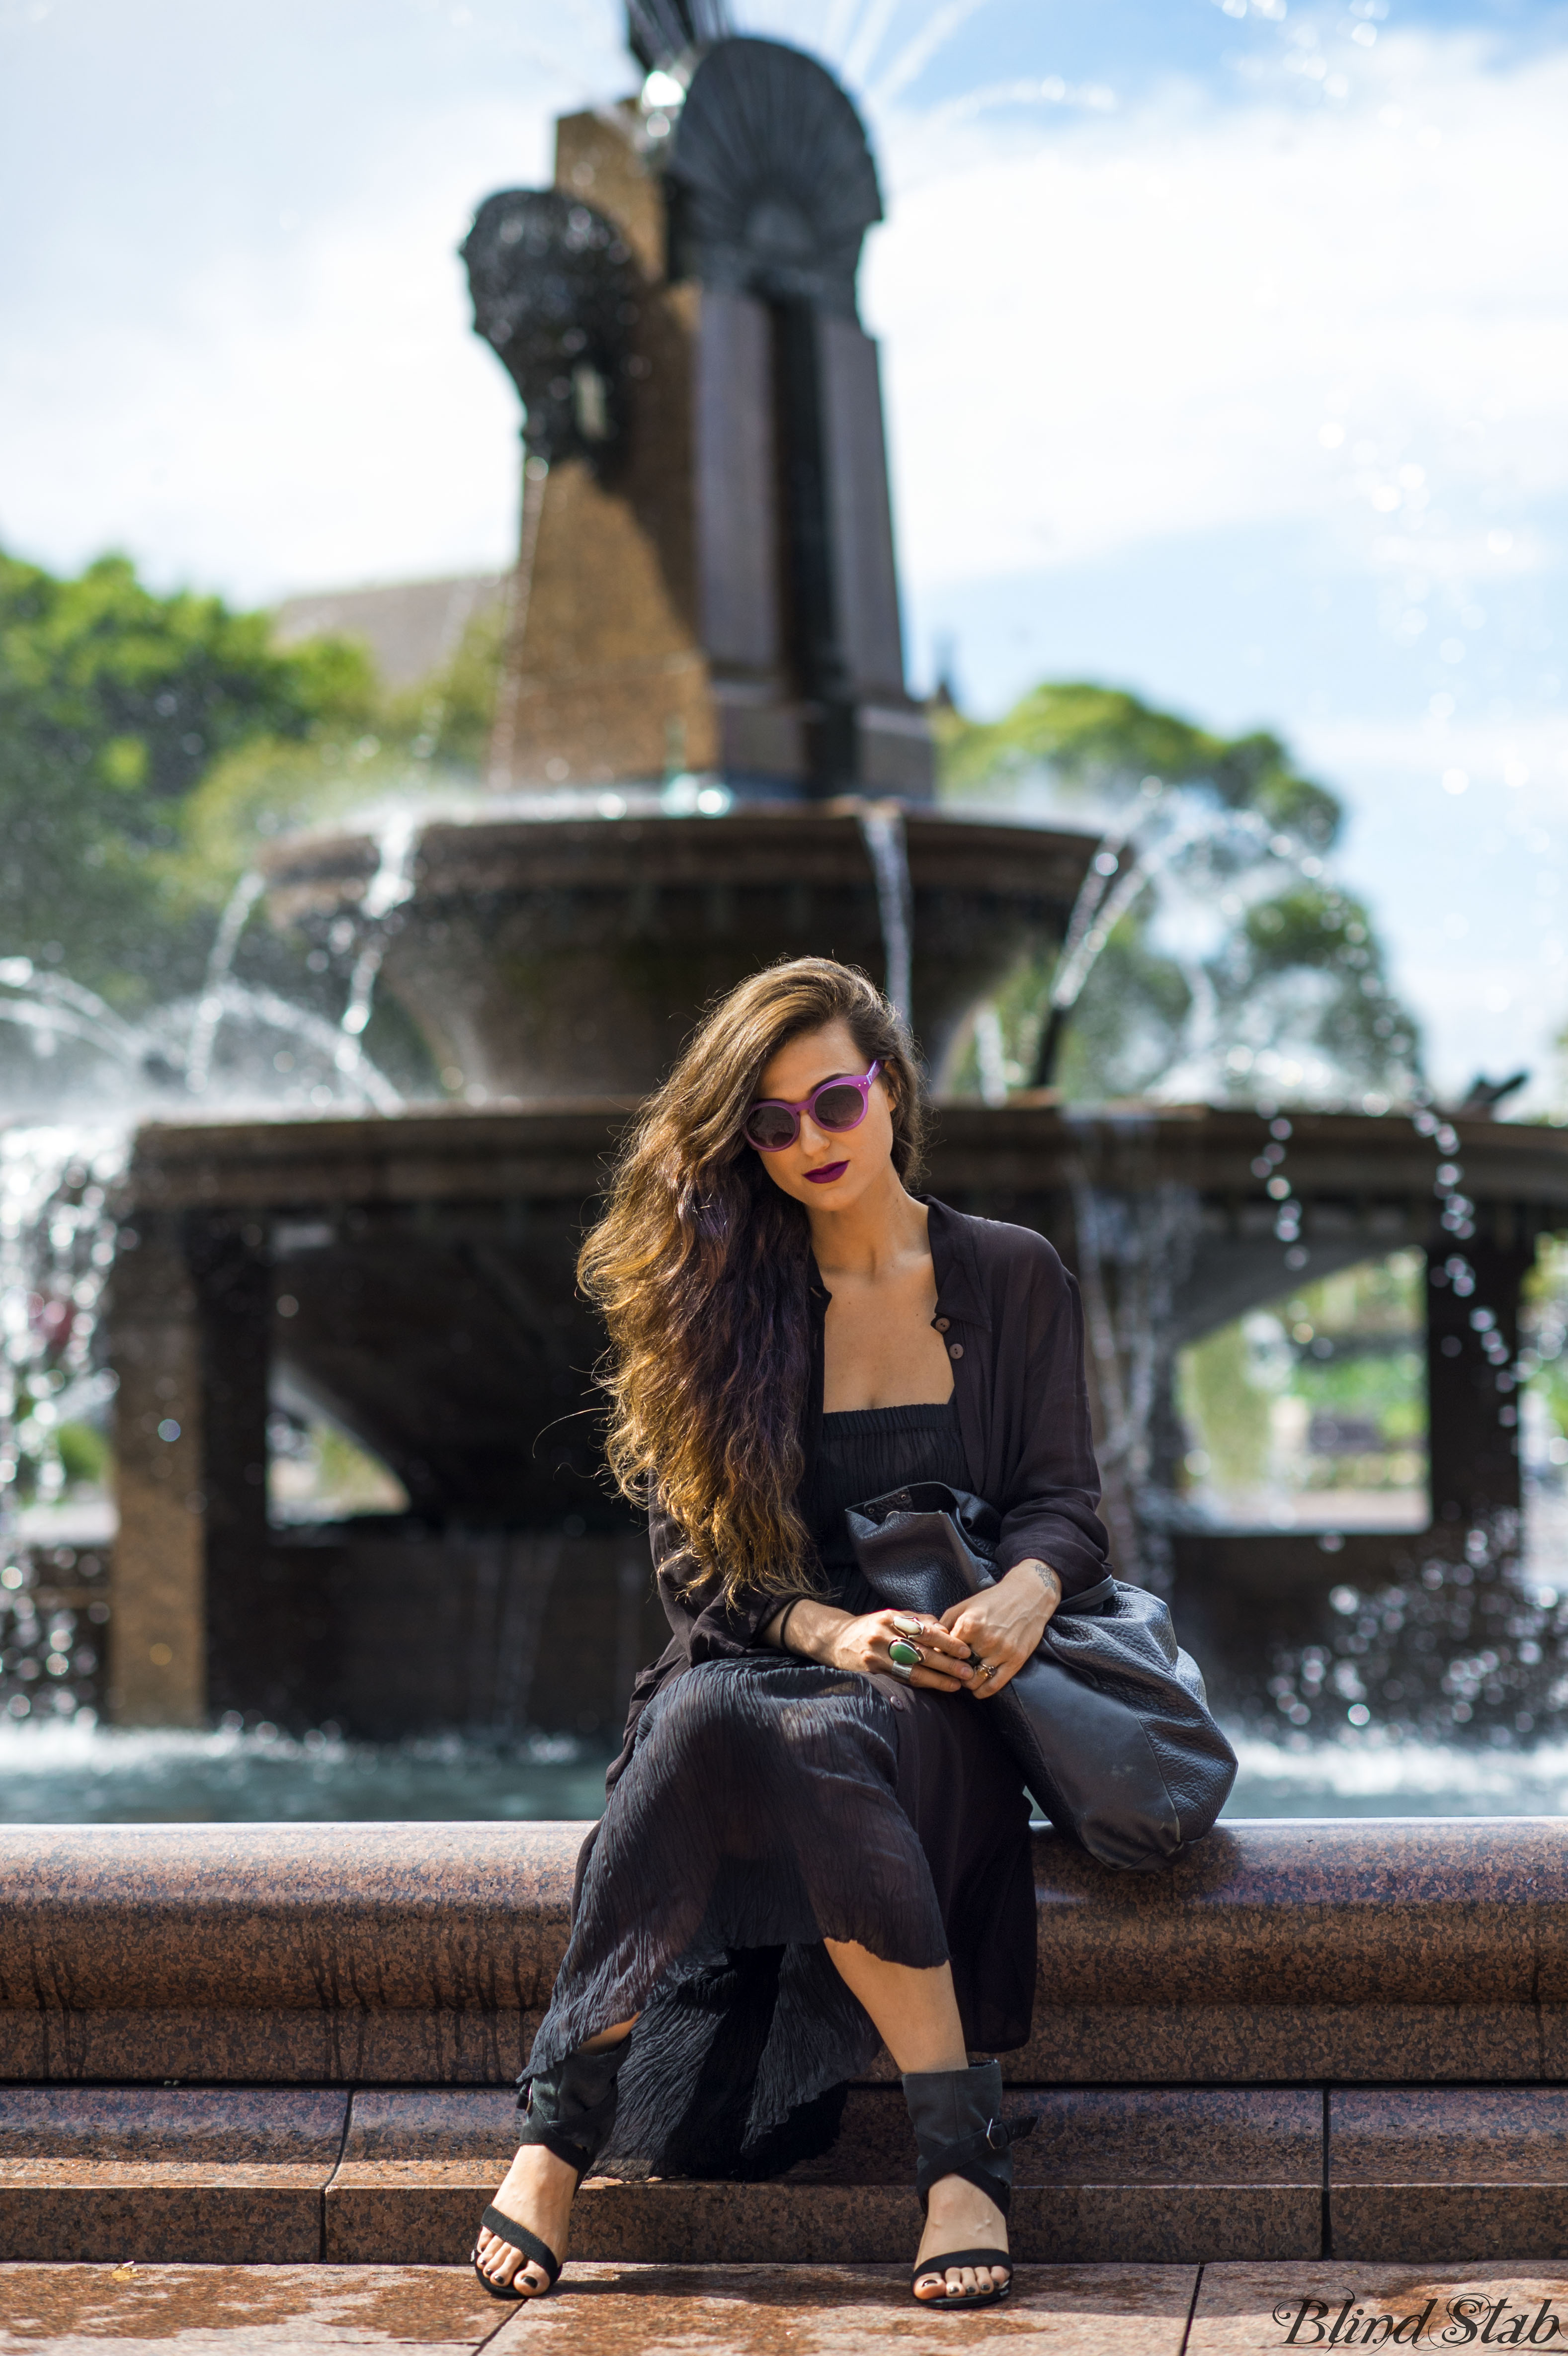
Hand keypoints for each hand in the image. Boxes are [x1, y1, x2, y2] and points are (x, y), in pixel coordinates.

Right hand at [828, 1607, 975, 1692]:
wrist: (835, 1639)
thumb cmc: (871, 1627)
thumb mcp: (891, 1616)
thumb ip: (918, 1620)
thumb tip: (945, 1629)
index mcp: (889, 1618)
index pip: (923, 1630)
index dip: (946, 1641)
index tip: (964, 1650)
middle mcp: (881, 1636)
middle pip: (920, 1652)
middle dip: (947, 1663)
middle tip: (967, 1671)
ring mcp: (875, 1656)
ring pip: (912, 1670)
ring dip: (938, 1679)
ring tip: (957, 1683)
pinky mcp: (871, 1673)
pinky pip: (901, 1680)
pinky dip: (922, 1684)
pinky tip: (937, 1686)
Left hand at [940, 1561, 1060, 1700]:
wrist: (1028, 1594)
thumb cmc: (993, 1599)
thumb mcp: (965, 1604)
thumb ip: (946, 1623)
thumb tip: (934, 1644)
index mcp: (969, 1624)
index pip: (946, 1652)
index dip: (942, 1658)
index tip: (942, 1660)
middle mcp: (985, 1639)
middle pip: (960, 1668)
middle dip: (954, 1672)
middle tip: (953, 1672)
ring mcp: (1002, 1651)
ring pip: (976, 1679)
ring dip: (967, 1682)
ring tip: (966, 1678)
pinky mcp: (1016, 1660)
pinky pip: (995, 1684)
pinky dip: (984, 1691)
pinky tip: (978, 1690)